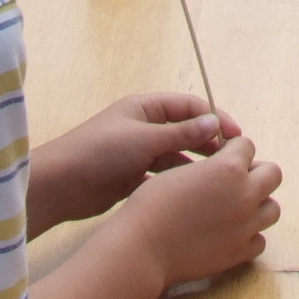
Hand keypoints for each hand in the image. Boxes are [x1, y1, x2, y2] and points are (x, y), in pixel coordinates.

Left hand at [32, 91, 231, 231]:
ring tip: (218, 180)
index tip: (237, 137)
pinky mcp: (134, 176)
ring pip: (177, 155)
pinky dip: (178, 180)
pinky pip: (164, 174)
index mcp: (146, 108)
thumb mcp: (144, 139)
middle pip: (186, 131)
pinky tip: (195, 192)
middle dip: (209, 143)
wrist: (61, 185)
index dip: (215, 118)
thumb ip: (181, 133)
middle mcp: (145, 127)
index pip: (190, 106)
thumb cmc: (101, 152)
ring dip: (195, 164)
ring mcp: (139, 152)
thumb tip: (215, 123)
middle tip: (232, 162)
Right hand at [113, 132, 282, 288]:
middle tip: (234, 182)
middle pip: (273, 174)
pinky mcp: (239, 253)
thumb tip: (221, 166)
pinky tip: (230, 234)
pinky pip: (259, 240)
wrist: (143, 248)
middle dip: (256, 173)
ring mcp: (246, 226)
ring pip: (273, 209)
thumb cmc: (152, 204)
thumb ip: (209, 166)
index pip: (248, 146)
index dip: (233, 150)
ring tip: (235, 208)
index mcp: (229, 167)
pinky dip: (249, 236)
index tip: (221, 158)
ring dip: (258, 204)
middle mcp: (245, 195)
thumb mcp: (180, 171)